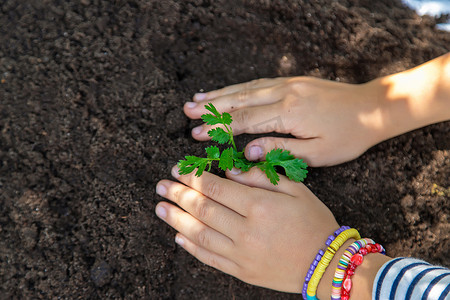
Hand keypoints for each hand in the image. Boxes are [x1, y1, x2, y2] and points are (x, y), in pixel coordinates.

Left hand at [155, 166, 337, 292]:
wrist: (327, 263)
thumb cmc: (313, 221)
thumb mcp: (294, 189)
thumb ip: (260, 177)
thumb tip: (230, 171)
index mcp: (260, 206)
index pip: (216, 188)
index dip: (194, 177)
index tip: (179, 169)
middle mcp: (246, 230)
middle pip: (203, 209)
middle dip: (178, 195)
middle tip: (161, 186)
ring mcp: (241, 254)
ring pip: (200, 234)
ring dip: (176, 219)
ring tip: (160, 208)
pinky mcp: (241, 271)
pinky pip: (209, 258)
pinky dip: (191, 247)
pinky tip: (178, 236)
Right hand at [183, 77, 384, 166]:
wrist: (373, 108)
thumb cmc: (347, 136)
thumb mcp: (316, 153)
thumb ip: (279, 150)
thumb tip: (247, 151)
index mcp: (289, 114)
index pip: (244, 121)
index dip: (218, 128)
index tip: (196, 133)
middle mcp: (284, 94)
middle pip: (239, 100)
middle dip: (211, 107)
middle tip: (186, 111)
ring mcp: (287, 84)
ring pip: (246, 88)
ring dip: (220, 94)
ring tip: (196, 98)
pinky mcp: (292, 81)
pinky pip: (258, 83)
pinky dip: (238, 87)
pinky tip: (226, 91)